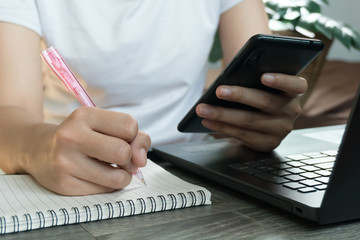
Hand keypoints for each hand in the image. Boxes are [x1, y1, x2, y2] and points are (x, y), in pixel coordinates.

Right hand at [27, 107, 150, 195]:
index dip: (133, 135)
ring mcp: (66, 162)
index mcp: (84, 116)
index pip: (129, 125)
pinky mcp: (65, 185)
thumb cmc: (81, 136)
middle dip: (128, 158)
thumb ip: (134, 137)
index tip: (124, 138)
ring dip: (122, 175)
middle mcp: (72, 137)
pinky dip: (108, 185)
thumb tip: (141, 160)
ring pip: (119, 177)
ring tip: (110, 168)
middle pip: (123, 152)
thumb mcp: (103, 125)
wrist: (39, 149)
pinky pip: (105, 190)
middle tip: (119, 157)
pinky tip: (95, 176)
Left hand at [195, 73, 306, 151]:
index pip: (295, 84)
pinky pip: (243, 135)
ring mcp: (281, 130)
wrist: (263, 115)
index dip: (281, 80)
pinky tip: (208, 120)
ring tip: (203, 109)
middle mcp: (292, 111)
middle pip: (266, 102)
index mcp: (295, 91)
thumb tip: (229, 77)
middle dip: (240, 96)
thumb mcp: (261, 82)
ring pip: (250, 121)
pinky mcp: (268, 143)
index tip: (263, 76)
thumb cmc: (259, 90)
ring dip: (223, 115)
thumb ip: (254, 77)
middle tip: (219, 91)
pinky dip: (222, 127)